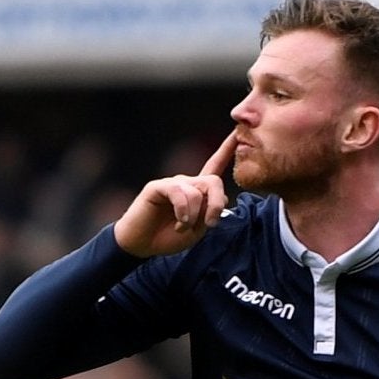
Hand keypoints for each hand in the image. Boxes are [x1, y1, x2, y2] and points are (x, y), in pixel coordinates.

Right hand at [113, 133, 235, 257]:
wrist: (141, 245)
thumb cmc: (168, 237)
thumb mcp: (197, 229)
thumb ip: (209, 213)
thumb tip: (222, 198)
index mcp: (197, 191)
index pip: (214, 166)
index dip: (226, 150)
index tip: (237, 133)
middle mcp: (186, 183)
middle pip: (213, 182)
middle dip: (217, 204)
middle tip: (211, 224)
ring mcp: (172, 184)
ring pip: (196, 192)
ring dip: (194, 215)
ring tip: (183, 228)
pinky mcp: (158, 187)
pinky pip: (179, 193)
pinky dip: (183, 211)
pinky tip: (179, 223)